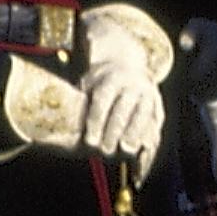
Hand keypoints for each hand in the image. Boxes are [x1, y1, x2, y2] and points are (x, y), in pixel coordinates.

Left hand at [80, 50, 163, 167]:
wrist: (128, 65)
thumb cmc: (101, 82)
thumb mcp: (88, 85)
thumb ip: (79, 104)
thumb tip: (58, 130)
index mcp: (111, 78)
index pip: (103, 100)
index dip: (97, 121)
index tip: (91, 140)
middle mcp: (132, 83)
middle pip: (123, 108)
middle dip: (114, 130)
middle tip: (107, 149)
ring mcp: (148, 92)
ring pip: (143, 113)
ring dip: (135, 133)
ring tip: (128, 150)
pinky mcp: (158, 103)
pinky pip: (155, 120)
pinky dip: (151, 134)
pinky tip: (144, 148)